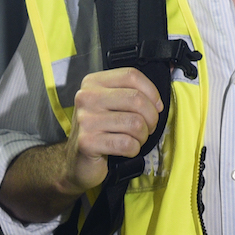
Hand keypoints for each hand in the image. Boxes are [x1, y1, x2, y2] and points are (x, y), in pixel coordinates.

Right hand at [65, 67, 162, 194]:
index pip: (131, 75)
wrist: (77, 160)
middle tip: (148, 127)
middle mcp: (87, 97)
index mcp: (93, 82)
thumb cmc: (99, 130)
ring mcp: (86, 120)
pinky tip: (126, 150)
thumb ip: (130, 94)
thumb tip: (157, 103)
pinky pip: (127, 144)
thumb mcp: (110, 104)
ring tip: (135, 139)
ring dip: (143, 136)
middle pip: (136, 99)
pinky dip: (134, 149)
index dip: (151, 92)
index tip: (156, 106)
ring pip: (135, 123)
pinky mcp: (88, 142)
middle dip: (151, 117)